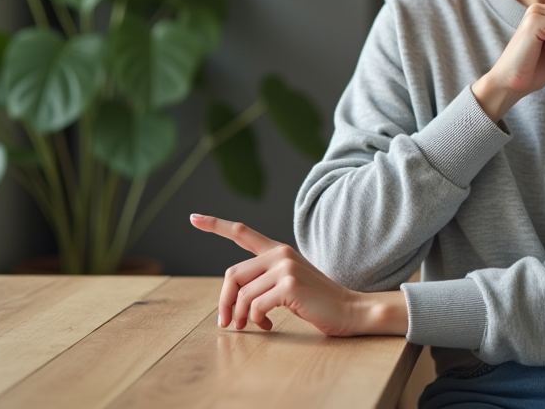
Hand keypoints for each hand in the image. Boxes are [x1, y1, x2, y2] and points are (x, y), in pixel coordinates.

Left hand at [190, 214, 407, 336]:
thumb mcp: (289, 283)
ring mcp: (285, 267)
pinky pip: (254, 306)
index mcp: (278, 250)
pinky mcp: (289, 285)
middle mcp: (279, 254)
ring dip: (239, 316)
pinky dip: (255, 321)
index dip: (215, 224)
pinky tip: (268, 326)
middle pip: (232, 274)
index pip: (241, 232)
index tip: (193, 218)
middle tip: (226, 323)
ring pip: (241, 293)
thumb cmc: (317, 301)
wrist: (350, 310)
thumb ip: (264, 280)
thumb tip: (232, 299)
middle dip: (224, 301)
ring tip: (249, 327)